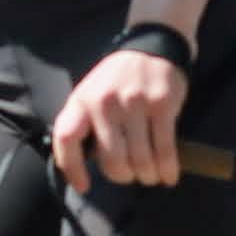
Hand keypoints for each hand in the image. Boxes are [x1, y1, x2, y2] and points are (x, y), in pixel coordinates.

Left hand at [50, 45, 190, 192]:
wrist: (151, 48)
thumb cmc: (115, 82)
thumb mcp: (90, 95)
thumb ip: (84, 125)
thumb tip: (82, 168)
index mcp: (81, 101)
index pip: (66, 139)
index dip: (72, 169)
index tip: (84, 186)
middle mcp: (105, 102)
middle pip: (112, 160)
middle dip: (123, 176)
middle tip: (130, 176)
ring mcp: (134, 103)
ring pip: (140, 159)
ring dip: (147, 175)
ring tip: (149, 175)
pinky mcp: (161, 104)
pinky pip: (165, 149)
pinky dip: (168, 168)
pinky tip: (168, 176)